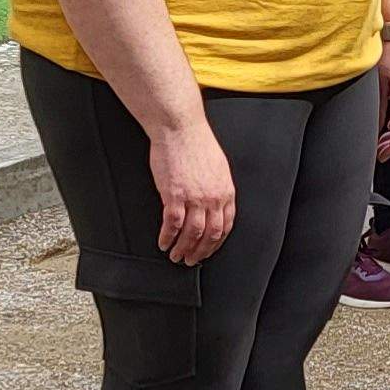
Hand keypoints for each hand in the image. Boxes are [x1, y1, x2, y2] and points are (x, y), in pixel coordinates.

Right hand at [147, 124, 236, 265]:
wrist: (180, 129)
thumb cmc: (196, 143)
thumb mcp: (218, 167)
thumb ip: (217, 187)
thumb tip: (214, 203)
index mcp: (226, 191)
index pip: (226, 225)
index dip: (216, 242)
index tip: (208, 250)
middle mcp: (213, 198)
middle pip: (210, 234)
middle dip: (201, 251)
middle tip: (191, 260)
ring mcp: (194, 198)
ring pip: (191, 234)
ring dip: (183, 249)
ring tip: (176, 256)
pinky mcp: (174, 196)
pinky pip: (172, 224)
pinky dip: (167, 237)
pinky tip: (163, 243)